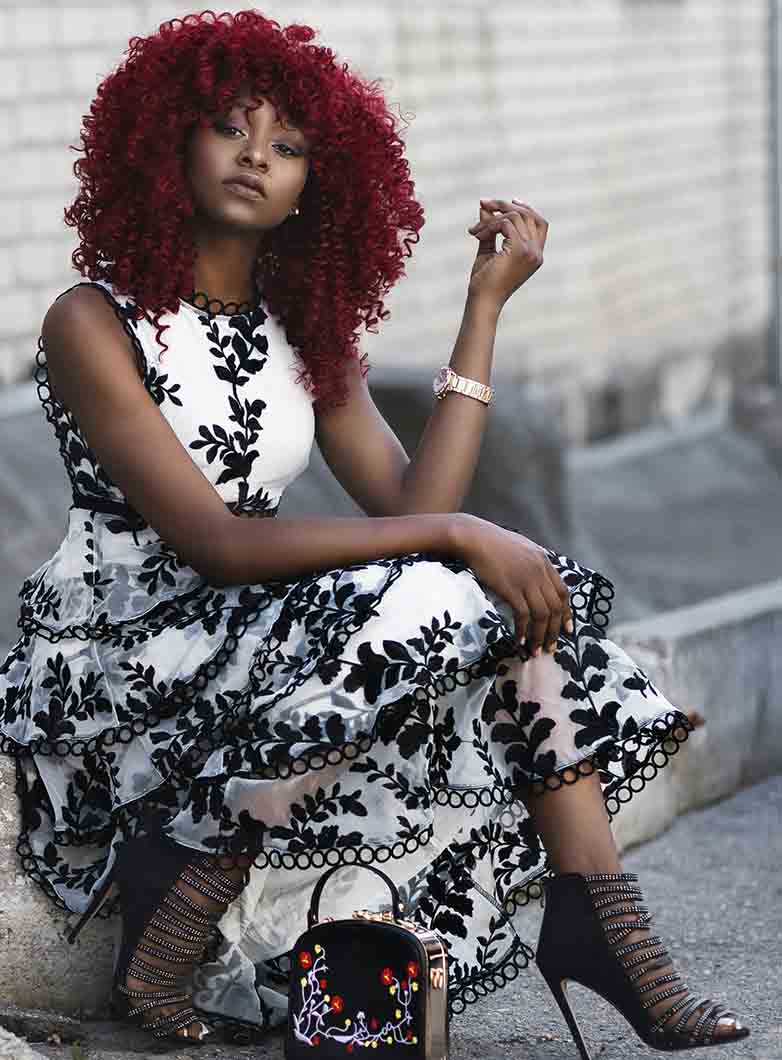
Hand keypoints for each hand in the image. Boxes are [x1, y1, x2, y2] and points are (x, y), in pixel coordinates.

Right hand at [451, 514, 573, 654]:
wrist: (474, 537)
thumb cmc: (493, 543)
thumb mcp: (522, 549)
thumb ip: (534, 564)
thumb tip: (539, 582)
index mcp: (544, 562)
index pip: (563, 592)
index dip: (566, 613)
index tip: (566, 630)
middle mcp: (539, 571)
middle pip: (555, 607)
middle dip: (555, 631)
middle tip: (551, 647)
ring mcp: (526, 580)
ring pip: (542, 614)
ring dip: (540, 636)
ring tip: (535, 650)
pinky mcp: (510, 588)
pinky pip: (523, 615)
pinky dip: (523, 630)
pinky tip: (519, 640)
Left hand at [466, 198, 548, 311]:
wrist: (482, 301)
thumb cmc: (484, 282)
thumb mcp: (487, 250)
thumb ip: (489, 229)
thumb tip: (484, 207)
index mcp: (535, 255)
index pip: (539, 223)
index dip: (526, 209)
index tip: (508, 201)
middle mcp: (536, 252)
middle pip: (527, 215)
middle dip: (504, 206)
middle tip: (483, 203)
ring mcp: (530, 251)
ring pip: (514, 217)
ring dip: (490, 219)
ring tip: (475, 231)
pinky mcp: (519, 250)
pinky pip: (505, 223)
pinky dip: (489, 225)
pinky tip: (477, 235)